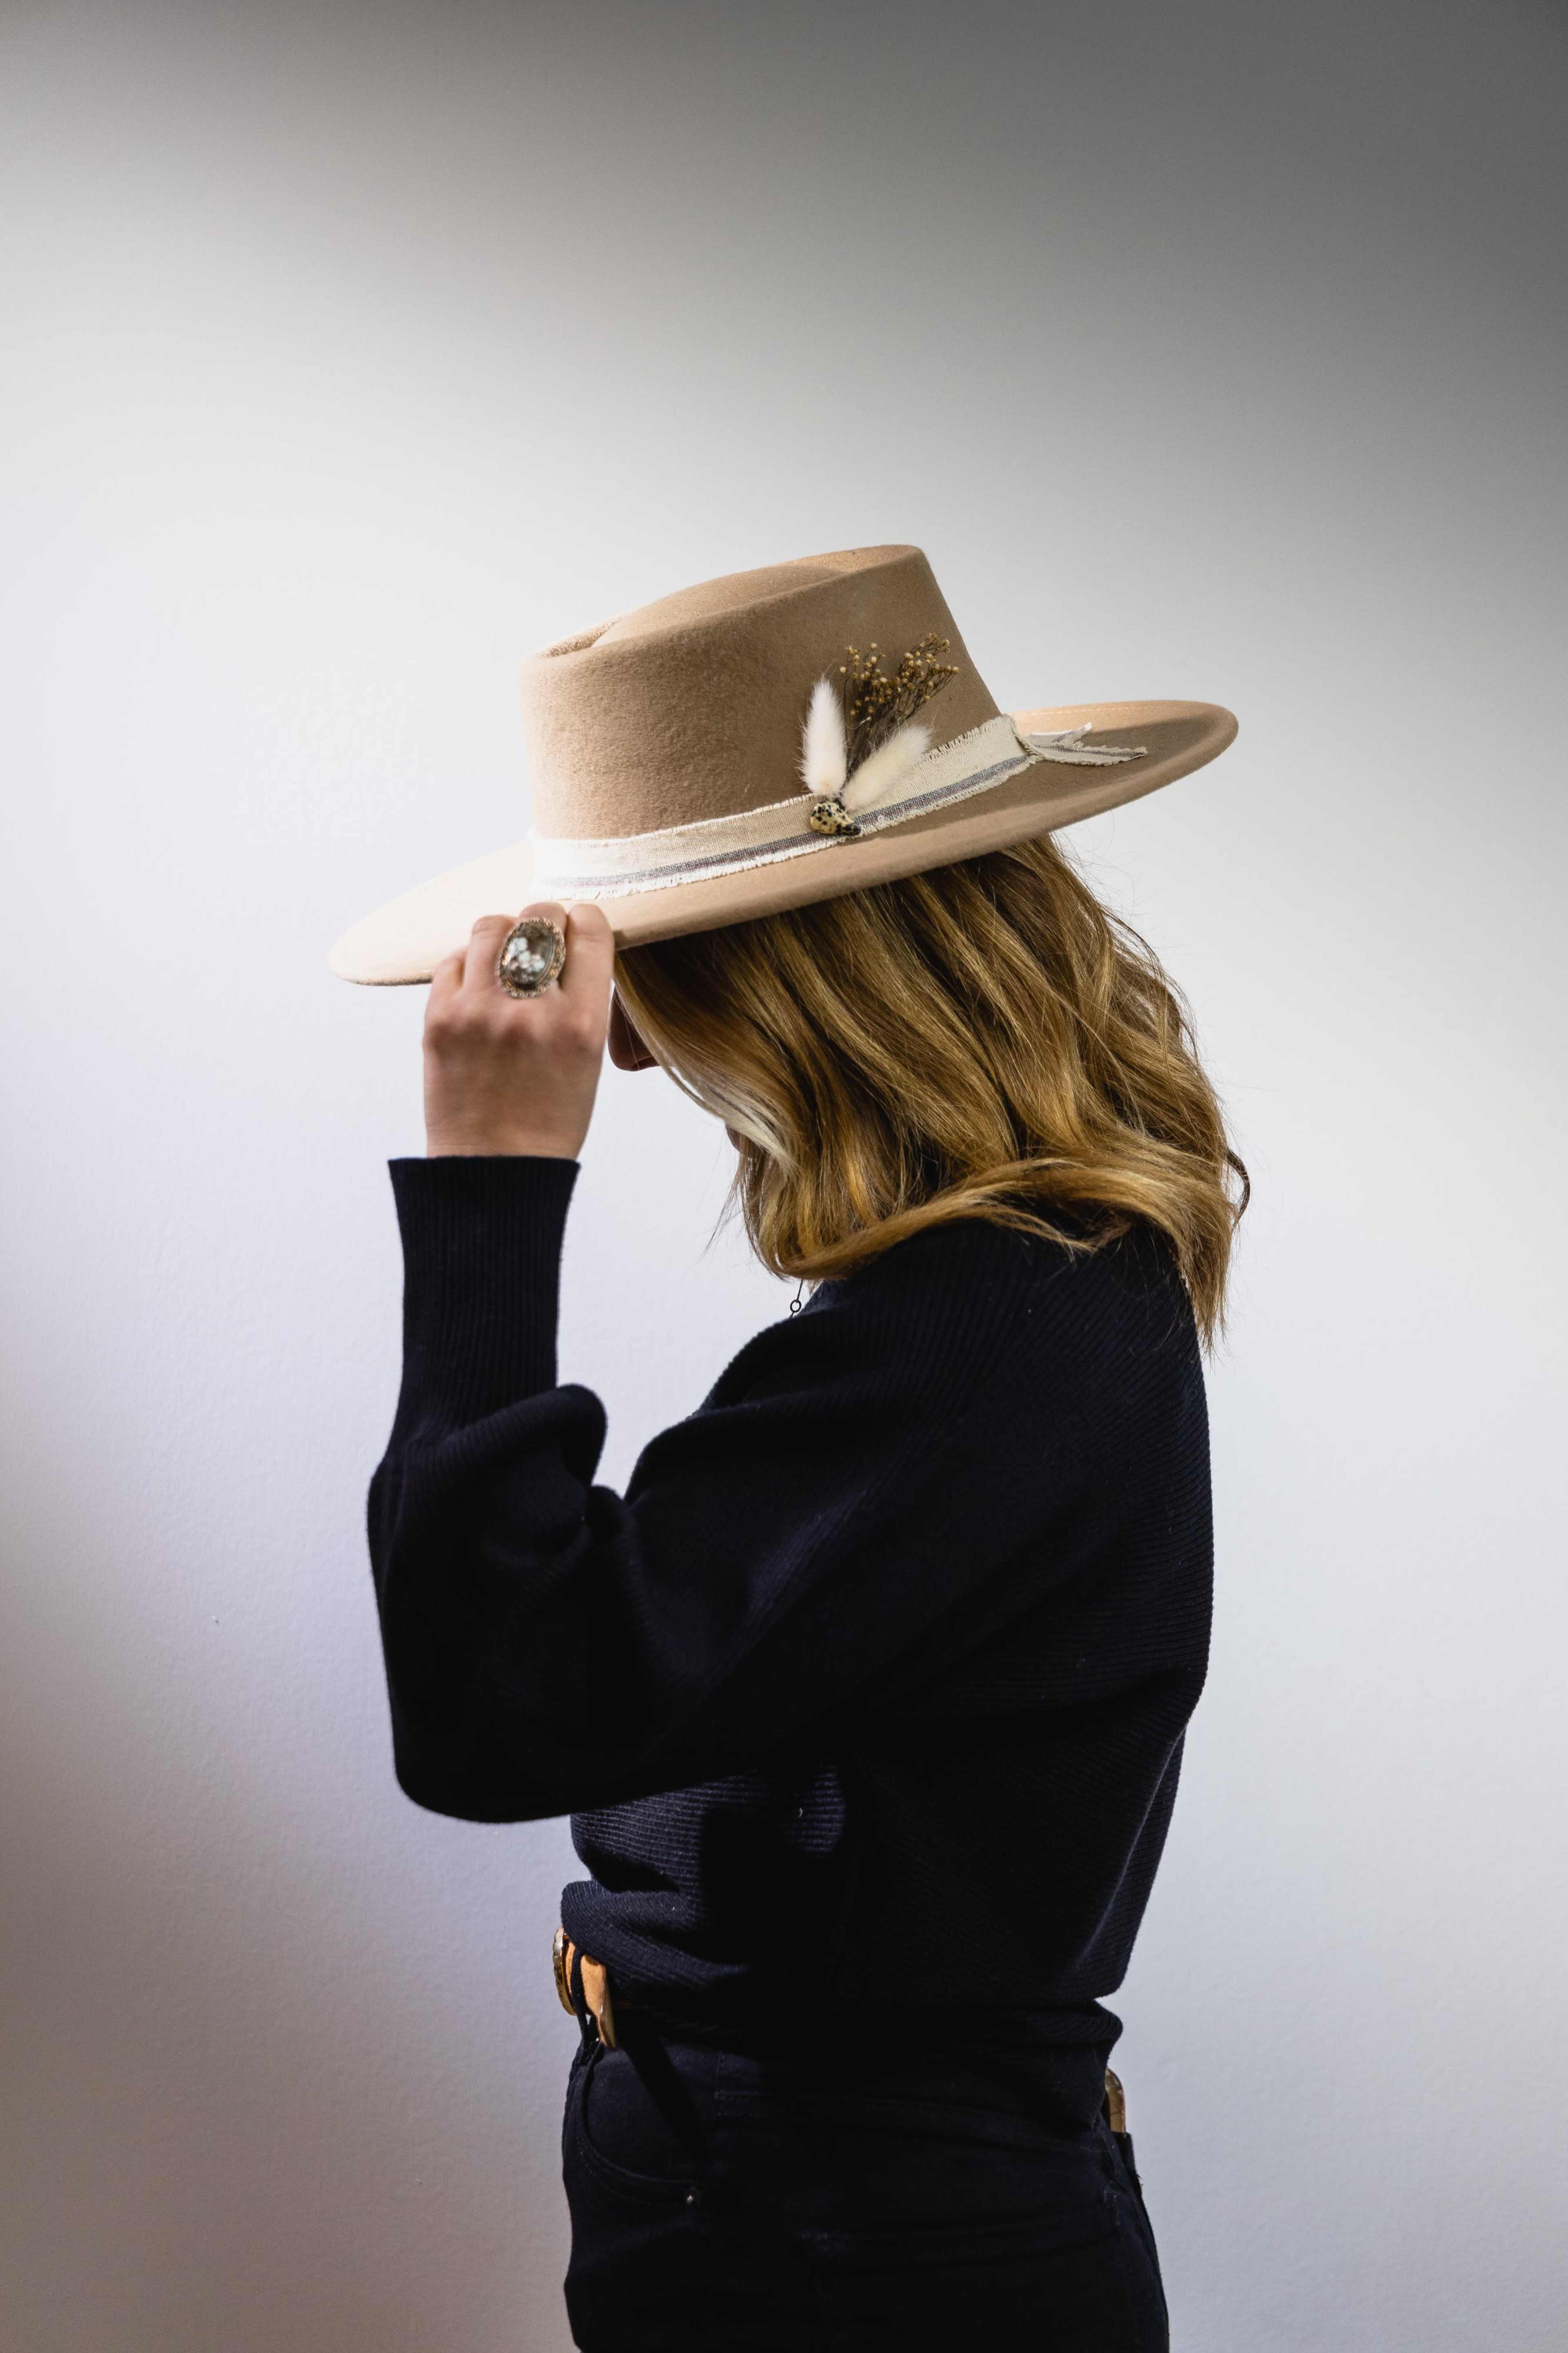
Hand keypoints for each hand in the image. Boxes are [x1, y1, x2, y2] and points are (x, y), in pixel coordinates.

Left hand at [423, 902, 614, 1158]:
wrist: (494, 1173)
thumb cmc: (548, 1121)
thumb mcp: (589, 1061)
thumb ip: (582, 1001)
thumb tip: (568, 943)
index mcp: (581, 1024)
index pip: (591, 931)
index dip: (587, 922)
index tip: (581, 930)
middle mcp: (532, 1011)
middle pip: (541, 918)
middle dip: (547, 921)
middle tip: (544, 939)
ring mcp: (480, 1012)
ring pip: (492, 926)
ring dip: (504, 934)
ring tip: (507, 958)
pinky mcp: (439, 1019)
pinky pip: (454, 960)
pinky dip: (468, 965)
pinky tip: (478, 989)